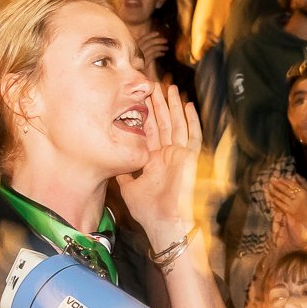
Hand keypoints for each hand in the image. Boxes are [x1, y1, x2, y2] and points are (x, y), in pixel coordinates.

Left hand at [115, 82, 201, 248]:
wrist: (164, 223)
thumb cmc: (148, 211)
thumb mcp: (128, 187)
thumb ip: (123, 172)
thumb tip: (113, 161)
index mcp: (153, 160)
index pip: (149, 132)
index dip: (145, 114)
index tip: (140, 98)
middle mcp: (167, 155)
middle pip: (163, 123)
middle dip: (158, 104)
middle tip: (153, 84)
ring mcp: (179, 155)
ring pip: (177, 124)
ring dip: (173, 106)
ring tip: (169, 88)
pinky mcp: (190, 158)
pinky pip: (193, 135)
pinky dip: (192, 120)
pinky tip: (188, 105)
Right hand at [133, 25, 169, 68]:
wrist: (130, 73)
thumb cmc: (133, 62)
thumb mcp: (135, 53)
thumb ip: (140, 47)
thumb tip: (149, 41)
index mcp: (134, 46)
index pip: (143, 38)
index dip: (150, 35)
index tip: (158, 33)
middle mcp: (137, 50)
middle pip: (150, 43)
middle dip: (159, 40)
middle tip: (166, 40)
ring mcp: (141, 56)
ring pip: (153, 49)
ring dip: (161, 47)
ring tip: (166, 48)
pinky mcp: (144, 62)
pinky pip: (153, 55)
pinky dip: (159, 53)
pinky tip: (163, 53)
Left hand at [265, 176, 306, 245]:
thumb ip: (303, 182)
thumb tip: (296, 175)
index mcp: (303, 192)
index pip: (292, 184)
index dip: (284, 181)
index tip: (278, 178)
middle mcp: (297, 197)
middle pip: (285, 189)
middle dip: (277, 185)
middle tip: (271, 181)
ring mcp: (293, 205)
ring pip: (282, 197)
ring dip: (275, 192)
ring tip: (270, 188)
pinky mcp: (290, 211)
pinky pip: (281, 205)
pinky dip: (277, 201)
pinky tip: (273, 198)